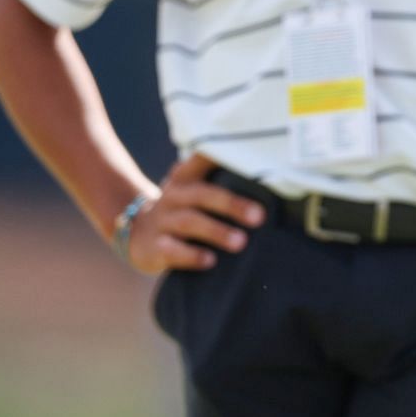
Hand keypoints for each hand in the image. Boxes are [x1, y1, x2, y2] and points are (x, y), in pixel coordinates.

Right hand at [124, 153, 264, 274]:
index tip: (255, 158)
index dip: (223, 156)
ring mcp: (162, 220)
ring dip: (217, 231)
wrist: (136, 232)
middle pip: (203, 194)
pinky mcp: (154, 246)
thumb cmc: (184, 209)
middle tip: (259, 216)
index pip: (204, 159)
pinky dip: (192, 255)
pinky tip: (210, 261)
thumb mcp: (196, 190)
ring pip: (189, 222)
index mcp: (187, 176)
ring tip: (241, 242)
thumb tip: (279, 181)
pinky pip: (171, 250)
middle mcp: (173, 194)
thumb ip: (225, 182)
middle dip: (232, 204)